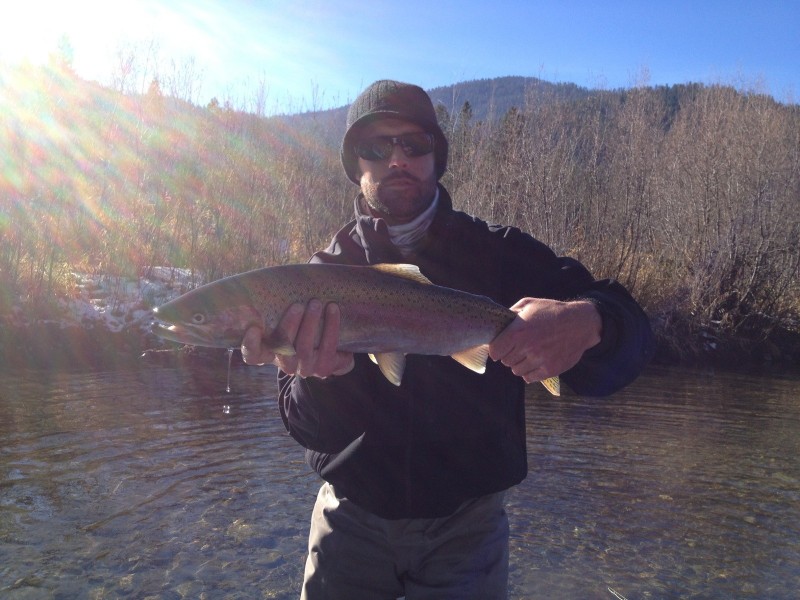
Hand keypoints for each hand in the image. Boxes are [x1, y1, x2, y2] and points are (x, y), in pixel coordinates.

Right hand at [240, 300, 354, 378]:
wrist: (332, 348)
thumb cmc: (304, 324)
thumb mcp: (289, 316)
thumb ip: (278, 305)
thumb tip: (272, 279)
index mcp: (270, 352)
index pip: (253, 355)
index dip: (250, 345)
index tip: (254, 328)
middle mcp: (285, 363)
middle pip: (281, 349)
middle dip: (289, 326)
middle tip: (297, 305)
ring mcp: (303, 368)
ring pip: (304, 349)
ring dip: (311, 323)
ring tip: (316, 303)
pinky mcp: (323, 369)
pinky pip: (327, 348)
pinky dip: (331, 327)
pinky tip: (333, 309)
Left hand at [489, 298, 601, 383]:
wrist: (580, 323)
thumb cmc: (552, 311)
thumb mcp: (529, 304)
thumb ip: (510, 314)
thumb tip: (497, 324)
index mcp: (518, 331)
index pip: (495, 351)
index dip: (497, 349)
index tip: (502, 346)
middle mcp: (528, 347)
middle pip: (506, 361)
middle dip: (510, 355)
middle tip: (519, 348)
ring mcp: (539, 360)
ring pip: (517, 371)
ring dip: (520, 364)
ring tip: (528, 354)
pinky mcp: (550, 370)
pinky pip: (529, 378)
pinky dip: (529, 372)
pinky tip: (535, 362)